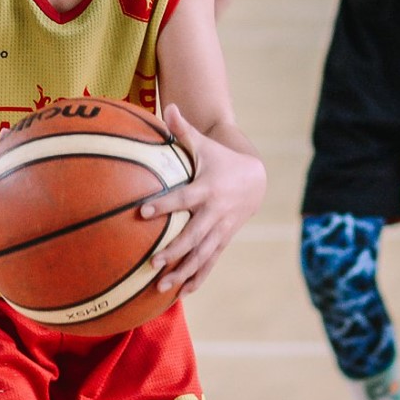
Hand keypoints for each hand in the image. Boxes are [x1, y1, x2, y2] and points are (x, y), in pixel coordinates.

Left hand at [137, 104, 265, 295]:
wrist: (255, 179)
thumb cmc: (219, 159)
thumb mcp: (205, 144)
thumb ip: (183, 129)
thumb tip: (167, 105)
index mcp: (207, 188)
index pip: (183, 198)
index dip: (165, 204)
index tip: (144, 211)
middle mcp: (214, 213)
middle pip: (193, 235)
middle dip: (175, 250)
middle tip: (154, 262)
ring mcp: (220, 230)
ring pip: (201, 255)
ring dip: (183, 272)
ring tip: (162, 287)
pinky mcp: (222, 241)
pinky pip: (209, 262)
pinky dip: (197, 278)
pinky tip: (181, 294)